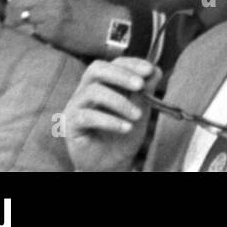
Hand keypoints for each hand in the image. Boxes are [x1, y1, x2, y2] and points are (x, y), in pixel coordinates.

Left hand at [6, 0, 131, 58]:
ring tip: (23, 30)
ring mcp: (50, 13)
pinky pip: (26, 34)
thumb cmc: (90, 10)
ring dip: (15, 26)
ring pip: (16, 19)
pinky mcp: (50, 31)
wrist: (108, 28)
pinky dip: (25, 37)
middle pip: (14, 2)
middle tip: (18, 19)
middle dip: (11, 13)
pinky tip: (32, 38)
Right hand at [62, 57, 160, 171]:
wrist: (112, 163)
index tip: (149, 70)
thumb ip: (145, 90)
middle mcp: (86, 90)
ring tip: (137, 116)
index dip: (131, 64)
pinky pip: (87, 116)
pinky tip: (126, 128)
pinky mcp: (70, 125)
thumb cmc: (123, 134)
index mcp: (103, 83)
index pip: (113, 63)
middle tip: (140, 85)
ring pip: (93, 92)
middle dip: (121, 75)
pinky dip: (110, 121)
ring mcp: (76, 106)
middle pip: (96, 69)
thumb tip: (155, 69)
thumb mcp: (140, 109)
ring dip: (120, 102)